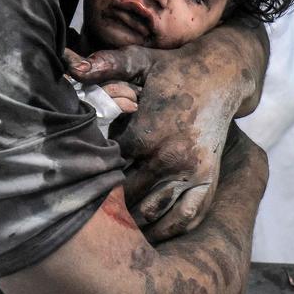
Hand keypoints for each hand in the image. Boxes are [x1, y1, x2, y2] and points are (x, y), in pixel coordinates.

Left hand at [67, 29, 262, 242]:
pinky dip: (167, 230)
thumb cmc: (173, 69)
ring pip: (154, 213)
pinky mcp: (208, 180)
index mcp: (146, 134)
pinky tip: (151, 232)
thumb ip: (106, 64)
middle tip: (89, 210)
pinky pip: (185, 217)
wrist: (220, 75)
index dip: (93, 173)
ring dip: (134, 222)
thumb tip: (72, 66)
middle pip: (128, 196)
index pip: (108, 169)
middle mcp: (169, 159)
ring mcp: (191, 173)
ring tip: (113, 227)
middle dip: (109, 203)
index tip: (81, 177)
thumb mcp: (139, 61)